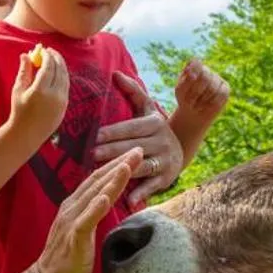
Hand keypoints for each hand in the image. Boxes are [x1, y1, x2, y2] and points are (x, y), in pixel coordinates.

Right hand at [11, 45, 68, 143]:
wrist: (27, 133)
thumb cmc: (19, 111)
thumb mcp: (18, 90)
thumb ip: (24, 71)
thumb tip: (26, 54)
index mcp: (40, 91)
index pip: (49, 67)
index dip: (47, 56)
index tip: (44, 50)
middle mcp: (54, 95)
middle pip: (59, 70)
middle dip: (56, 58)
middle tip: (51, 51)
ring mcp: (62, 101)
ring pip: (65, 78)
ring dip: (61, 66)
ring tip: (54, 59)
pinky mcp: (65, 106)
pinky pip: (66, 86)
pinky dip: (63, 76)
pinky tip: (57, 72)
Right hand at [31, 151, 138, 272]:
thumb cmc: (68, 258)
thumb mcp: (83, 229)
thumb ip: (93, 213)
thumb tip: (107, 200)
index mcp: (75, 205)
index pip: (97, 180)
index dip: (115, 164)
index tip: (133, 153)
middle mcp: (72, 208)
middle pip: (98, 182)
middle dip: (119, 164)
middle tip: (138, 150)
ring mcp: (72, 222)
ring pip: (94, 196)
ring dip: (112, 180)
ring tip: (127, 165)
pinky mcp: (74, 238)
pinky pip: (86, 221)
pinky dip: (95, 208)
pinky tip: (105, 198)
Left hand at [95, 70, 182, 206]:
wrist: (180, 149)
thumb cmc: (154, 128)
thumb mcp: (147, 109)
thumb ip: (132, 91)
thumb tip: (115, 73)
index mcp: (155, 123)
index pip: (132, 127)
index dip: (114, 132)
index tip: (96, 136)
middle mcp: (162, 140)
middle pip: (133, 146)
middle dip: (112, 151)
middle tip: (92, 154)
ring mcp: (165, 160)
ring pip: (141, 165)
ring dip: (123, 169)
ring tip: (102, 172)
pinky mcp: (167, 177)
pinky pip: (153, 185)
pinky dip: (141, 192)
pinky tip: (128, 199)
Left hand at [174, 58, 230, 129]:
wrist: (193, 113)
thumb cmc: (185, 99)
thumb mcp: (181, 90)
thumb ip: (186, 80)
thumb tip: (195, 74)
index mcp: (194, 67)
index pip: (196, 64)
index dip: (193, 74)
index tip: (187, 85)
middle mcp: (207, 70)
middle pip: (205, 77)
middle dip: (195, 92)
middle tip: (188, 103)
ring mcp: (217, 78)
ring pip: (213, 88)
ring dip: (202, 101)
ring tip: (195, 107)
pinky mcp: (225, 88)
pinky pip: (222, 94)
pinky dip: (212, 103)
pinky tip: (205, 108)